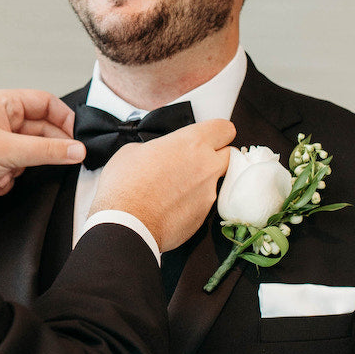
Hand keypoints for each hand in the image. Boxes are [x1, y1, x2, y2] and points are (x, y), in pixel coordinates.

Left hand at [0, 89, 85, 204]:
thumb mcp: (9, 151)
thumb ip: (47, 152)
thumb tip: (76, 150)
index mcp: (4, 104)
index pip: (46, 103)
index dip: (64, 120)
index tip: (76, 139)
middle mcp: (0, 119)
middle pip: (39, 133)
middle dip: (38, 154)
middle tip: (52, 165)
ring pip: (27, 155)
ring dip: (17, 171)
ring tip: (3, 174)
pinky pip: (12, 169)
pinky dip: (5, 180)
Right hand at [89, 119, 234, 251]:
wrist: (125, 224)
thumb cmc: (125, 186)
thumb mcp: (133, 151)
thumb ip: (157, 147)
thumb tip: (159, 153)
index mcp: (191, 143)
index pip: (224, 128)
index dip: (217, 131)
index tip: (211, 135)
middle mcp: (206, 166)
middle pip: (229, 154)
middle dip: (216, 156)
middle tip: (195, 160)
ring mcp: (208, 193)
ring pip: (215, 181)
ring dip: (201, 181)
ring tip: (174, 188)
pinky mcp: (203, 216)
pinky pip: (203, 204)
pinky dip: (191, 203)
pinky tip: (171, 206)